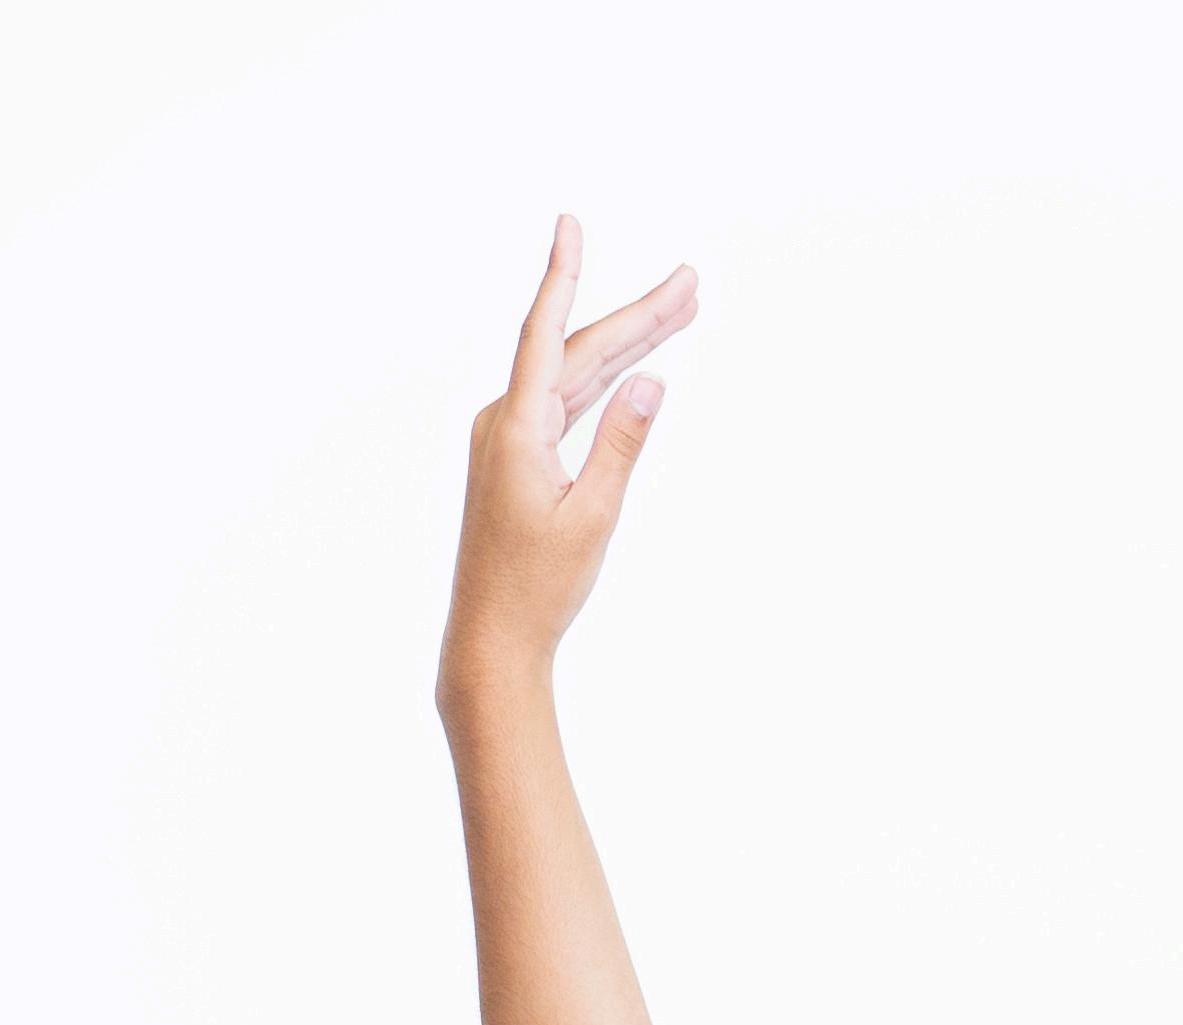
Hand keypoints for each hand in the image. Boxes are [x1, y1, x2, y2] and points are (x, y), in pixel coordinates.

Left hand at [443, 217, 695, 693]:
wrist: (491, 641)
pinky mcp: (515, 460)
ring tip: (680, 312)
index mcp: (517, 429)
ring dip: (626, 346)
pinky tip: (631, 368)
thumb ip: (623, 444)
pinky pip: (563, 402)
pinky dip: (602, 382)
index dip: (562, 275)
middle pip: (577, 351)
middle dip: (637, 317)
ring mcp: (507, 440)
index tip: (570, 225)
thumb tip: (652, 379)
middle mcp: (505, 423)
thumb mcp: (593, 517)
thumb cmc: (538, 589)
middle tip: (691, 284)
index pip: (544, 333)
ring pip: (573, 375)